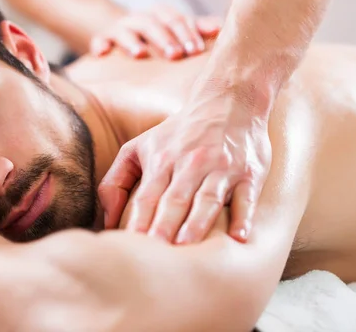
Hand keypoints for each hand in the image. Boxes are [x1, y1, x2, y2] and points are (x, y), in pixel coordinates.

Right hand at [90, 5, 220, 59]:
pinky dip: (100, 44)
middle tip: (175, 55)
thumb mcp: (176, 31)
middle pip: (153, 24)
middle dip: (164, 39)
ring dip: (132, 41)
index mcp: (161, 14)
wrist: (121, 34)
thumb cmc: (157, 37)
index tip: (196, 50)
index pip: (176, 19)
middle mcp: (140, 17)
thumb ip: (196, 29)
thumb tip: (221, 28)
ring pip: (126, 30)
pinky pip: (99, 40)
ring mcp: (120, 28)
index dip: (186, 33)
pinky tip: (102, 54)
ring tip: (139, 54)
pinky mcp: (102, 38)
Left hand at [98, 88, 271, 243]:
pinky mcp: (249, 172)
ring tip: (186, 247)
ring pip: (207, 199)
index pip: (147, 196)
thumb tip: (106, 219)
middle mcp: (190, 163)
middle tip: (155, 254)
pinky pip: (246, 197)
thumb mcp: (139, 147)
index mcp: (162, 161)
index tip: (130, 246)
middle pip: (175, 200)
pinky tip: (239, 237)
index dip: (138, 221)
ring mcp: (221, 168)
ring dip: (196, 223)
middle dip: (163, 226)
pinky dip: (243, 216)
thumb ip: (116, 181)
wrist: (227, 101)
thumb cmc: (177, 134)